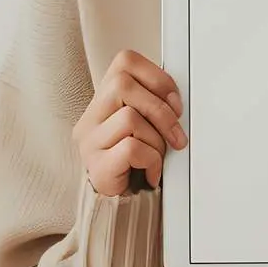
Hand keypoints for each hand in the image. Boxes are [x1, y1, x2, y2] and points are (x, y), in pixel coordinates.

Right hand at [73, 50, 187, 196]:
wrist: (123, 204)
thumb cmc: (137, 163)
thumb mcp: (147, 126)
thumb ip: (154, 105)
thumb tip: (178, 99)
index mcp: (103, 101)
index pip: (124, 62)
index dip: (156, 76)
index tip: (174, 101)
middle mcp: (90, 118)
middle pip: (122, 85)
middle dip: (160, 109)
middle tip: (174, 134)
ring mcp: (89, 142)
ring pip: (129, 117)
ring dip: (156, 139)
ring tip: (157, 156)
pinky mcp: (97, 166)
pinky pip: (131, 148)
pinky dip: (151, 159)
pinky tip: (151, 171)